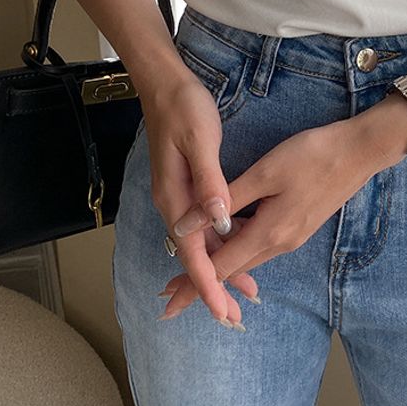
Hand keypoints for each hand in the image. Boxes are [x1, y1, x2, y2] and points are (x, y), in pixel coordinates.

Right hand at [142, 68, 259, 327]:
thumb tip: (219, 219)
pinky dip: (219, 246)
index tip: (222, 311)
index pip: (194, 252)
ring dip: (219, 270)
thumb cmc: (184, 109)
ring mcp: (179, 198)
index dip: (209, 284)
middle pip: (196, 257)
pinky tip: (233, 254)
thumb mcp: (199, 141)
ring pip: (201, 245)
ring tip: (241, 298)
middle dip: (214, 289)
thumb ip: (209, 182)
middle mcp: (173, 204)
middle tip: (235, 320)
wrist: (165, 85)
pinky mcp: (188, 188)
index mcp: (175, 198)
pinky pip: (203, 229)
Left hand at [156, 113, 396, 319]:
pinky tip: (227, 240)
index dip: (191, 285)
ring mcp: (292, 237)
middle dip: (200, 282)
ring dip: (220, 267)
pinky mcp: (299, 226)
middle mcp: (280, 244)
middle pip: (232, 270)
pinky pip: (260, 245)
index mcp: (269, 233)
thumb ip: (225, 199)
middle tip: (169, 293)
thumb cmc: (312, 156)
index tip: (167, 302)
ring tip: (192, 269)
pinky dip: (238, 249)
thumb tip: (185, 226)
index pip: (220, 268)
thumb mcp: (265, 173)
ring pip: (247, 257)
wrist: (361, 152)